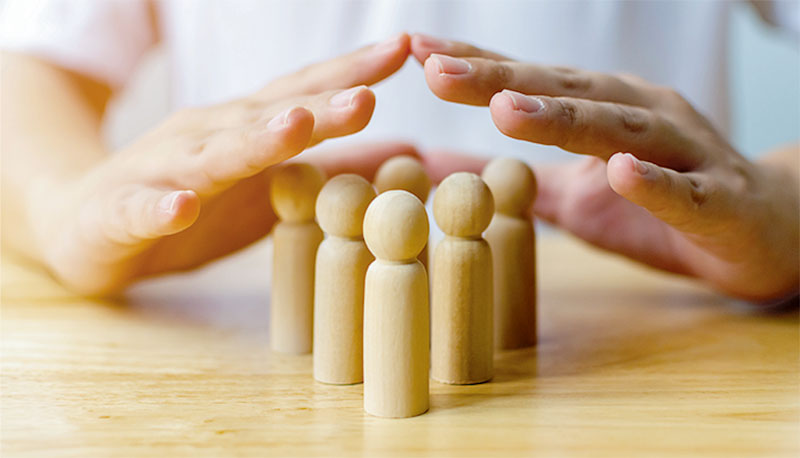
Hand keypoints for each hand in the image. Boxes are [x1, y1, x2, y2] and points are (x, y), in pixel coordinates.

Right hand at [33, 34, 413, 294]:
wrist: (85, 224)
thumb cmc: (189, 202)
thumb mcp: (268, 191)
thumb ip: (332, 171)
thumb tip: (407, 155)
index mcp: (242, 130)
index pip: (300, 95)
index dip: (348, 74)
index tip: (402, 51)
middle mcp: (204, 138)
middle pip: (266, 120)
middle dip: (318, 108)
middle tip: (367, 97)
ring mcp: (161, 172)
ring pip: (210, 156)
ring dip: (252, 142)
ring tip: (293, 128)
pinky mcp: (120, 213)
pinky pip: (141, 210)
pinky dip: (161, 208)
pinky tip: (182, 207)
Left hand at [410, 34, 798, 301]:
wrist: (761, 231)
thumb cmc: (660, 206)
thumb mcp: (569, 196)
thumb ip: (508, 180)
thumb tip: (432, 169)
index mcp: (602, 109)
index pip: (529, 81)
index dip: (474, 66)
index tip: (415, 49)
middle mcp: (638, 114)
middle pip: (562, 93)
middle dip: (498, 80)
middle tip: (435, 69)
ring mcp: (681, 151)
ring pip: (617, 129)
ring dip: (561, 118)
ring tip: (506, 108)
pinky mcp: (716, 199)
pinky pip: (681, 190)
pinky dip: (650, 182)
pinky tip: (620, 171)